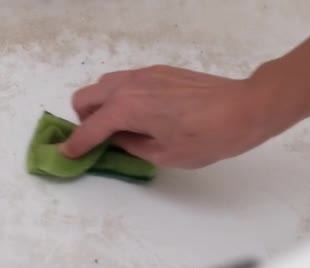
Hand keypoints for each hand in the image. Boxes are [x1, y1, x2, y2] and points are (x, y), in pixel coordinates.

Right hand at [60, 65, 299, 168]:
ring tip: (119, 127)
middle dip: (83, 120)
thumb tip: (115, 140)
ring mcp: (143, 74)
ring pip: (103, 85)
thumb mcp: (163, 154)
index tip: (66, 155)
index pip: (89, 128)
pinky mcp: (158, 71)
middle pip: (85, 98)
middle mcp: (128, 86)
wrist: (243, 109)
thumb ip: (130, 146)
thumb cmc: (205, 139)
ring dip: (100, 106)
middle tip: (98, 140)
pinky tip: (142, 115)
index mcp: (126, 109)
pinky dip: (120, 97)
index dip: (75, 145)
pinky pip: (125, 81)